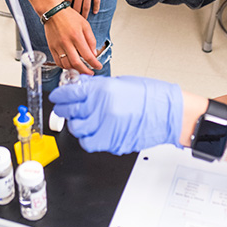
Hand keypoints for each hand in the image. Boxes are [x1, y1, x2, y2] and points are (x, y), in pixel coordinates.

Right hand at [44, 6, 100, 74]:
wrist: (52, 11)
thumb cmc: (69, 16)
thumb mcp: (85, 25)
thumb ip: (91, 40)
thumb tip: (94, 54)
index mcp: (76, 36)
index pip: (87, 55)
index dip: (94, 64)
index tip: (98, 66)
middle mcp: (66, 42)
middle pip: (76, 63)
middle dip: (85, 71)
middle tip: (90, 73)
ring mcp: (58, 46)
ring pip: (66, 65)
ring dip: (75, 70)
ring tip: (81, 69)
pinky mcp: (51, 47)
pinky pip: (58, 62)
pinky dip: (65, 67)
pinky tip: (70, 65)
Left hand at [49, 76, 183, 154]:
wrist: (168, 112)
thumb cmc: (150, 95)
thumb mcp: (120, 83)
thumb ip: (98, 88)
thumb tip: (81, 90)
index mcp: (103, 89)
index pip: (70, 93)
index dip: (60, 96)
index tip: (57, 97)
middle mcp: (101, 107)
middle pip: (70, 111)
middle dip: (64, 110)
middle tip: (65, 109)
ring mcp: (106, 125)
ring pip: (77, 129)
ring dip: (77, 125)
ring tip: (82, 121)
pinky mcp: (112, 141)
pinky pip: (89, 143)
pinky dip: (87, 139)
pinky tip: (92, 133)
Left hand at [65, 0, 100, 17]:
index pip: (67, 2)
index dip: (66, 8)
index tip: (66, 13)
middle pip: (77, 7)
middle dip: (76, 15)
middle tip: (74, 21)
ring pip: (86, 6)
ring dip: (85, 14)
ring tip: (84, 19)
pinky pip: (96, 0)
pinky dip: (96, 7)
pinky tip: (95, 12)